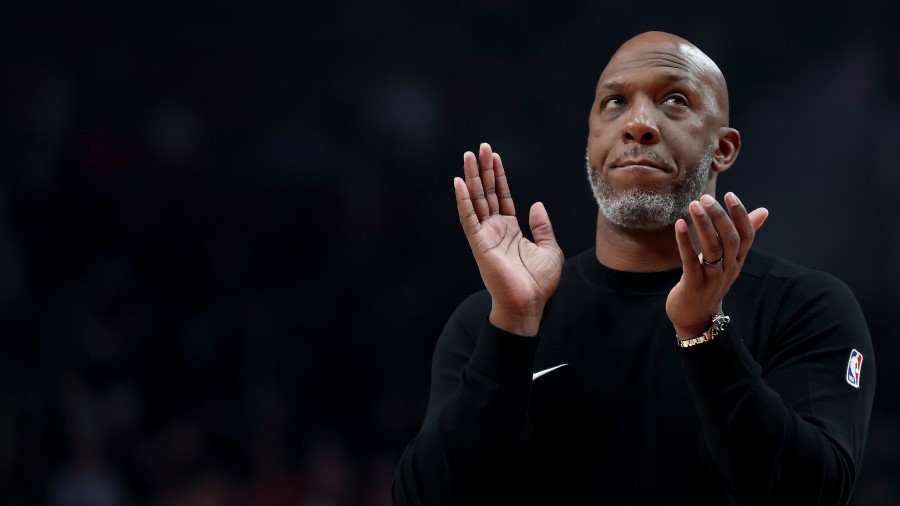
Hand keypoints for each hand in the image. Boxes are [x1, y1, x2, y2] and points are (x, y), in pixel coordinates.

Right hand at [454, 143, 563, 335]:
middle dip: (483, 170)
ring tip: (468, 156)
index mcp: (510, 229)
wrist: (528, 304)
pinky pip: (468, 218)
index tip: (495, 156)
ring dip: (472, 178)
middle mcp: (495, 229)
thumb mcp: (549, 249)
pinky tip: (459, 183)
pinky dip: (463, 201)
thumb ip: (542, 227)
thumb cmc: (539, 283)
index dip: (499, 176)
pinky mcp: (479, 244)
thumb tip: (536, 205)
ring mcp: (485, 235)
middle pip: (487, 193)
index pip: (502, 196)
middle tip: (480, 147)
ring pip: (476, 200)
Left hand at [666, 192, 768, 338]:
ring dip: (704, 225)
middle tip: (705, 197)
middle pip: (730, 239)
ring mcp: (712, 278)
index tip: (730, 195)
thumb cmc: (710, 283)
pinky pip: (691, 261)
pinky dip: (685, 241)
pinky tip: (679, 225)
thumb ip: (742, 236)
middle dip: (720, 216)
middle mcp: (729, 269)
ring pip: (713, 248)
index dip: (741, 215)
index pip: (746, 236)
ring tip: (693, 205)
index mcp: (737, 261)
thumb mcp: (729, 260)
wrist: (695, 318)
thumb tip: (764, 211)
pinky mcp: (694, 285)